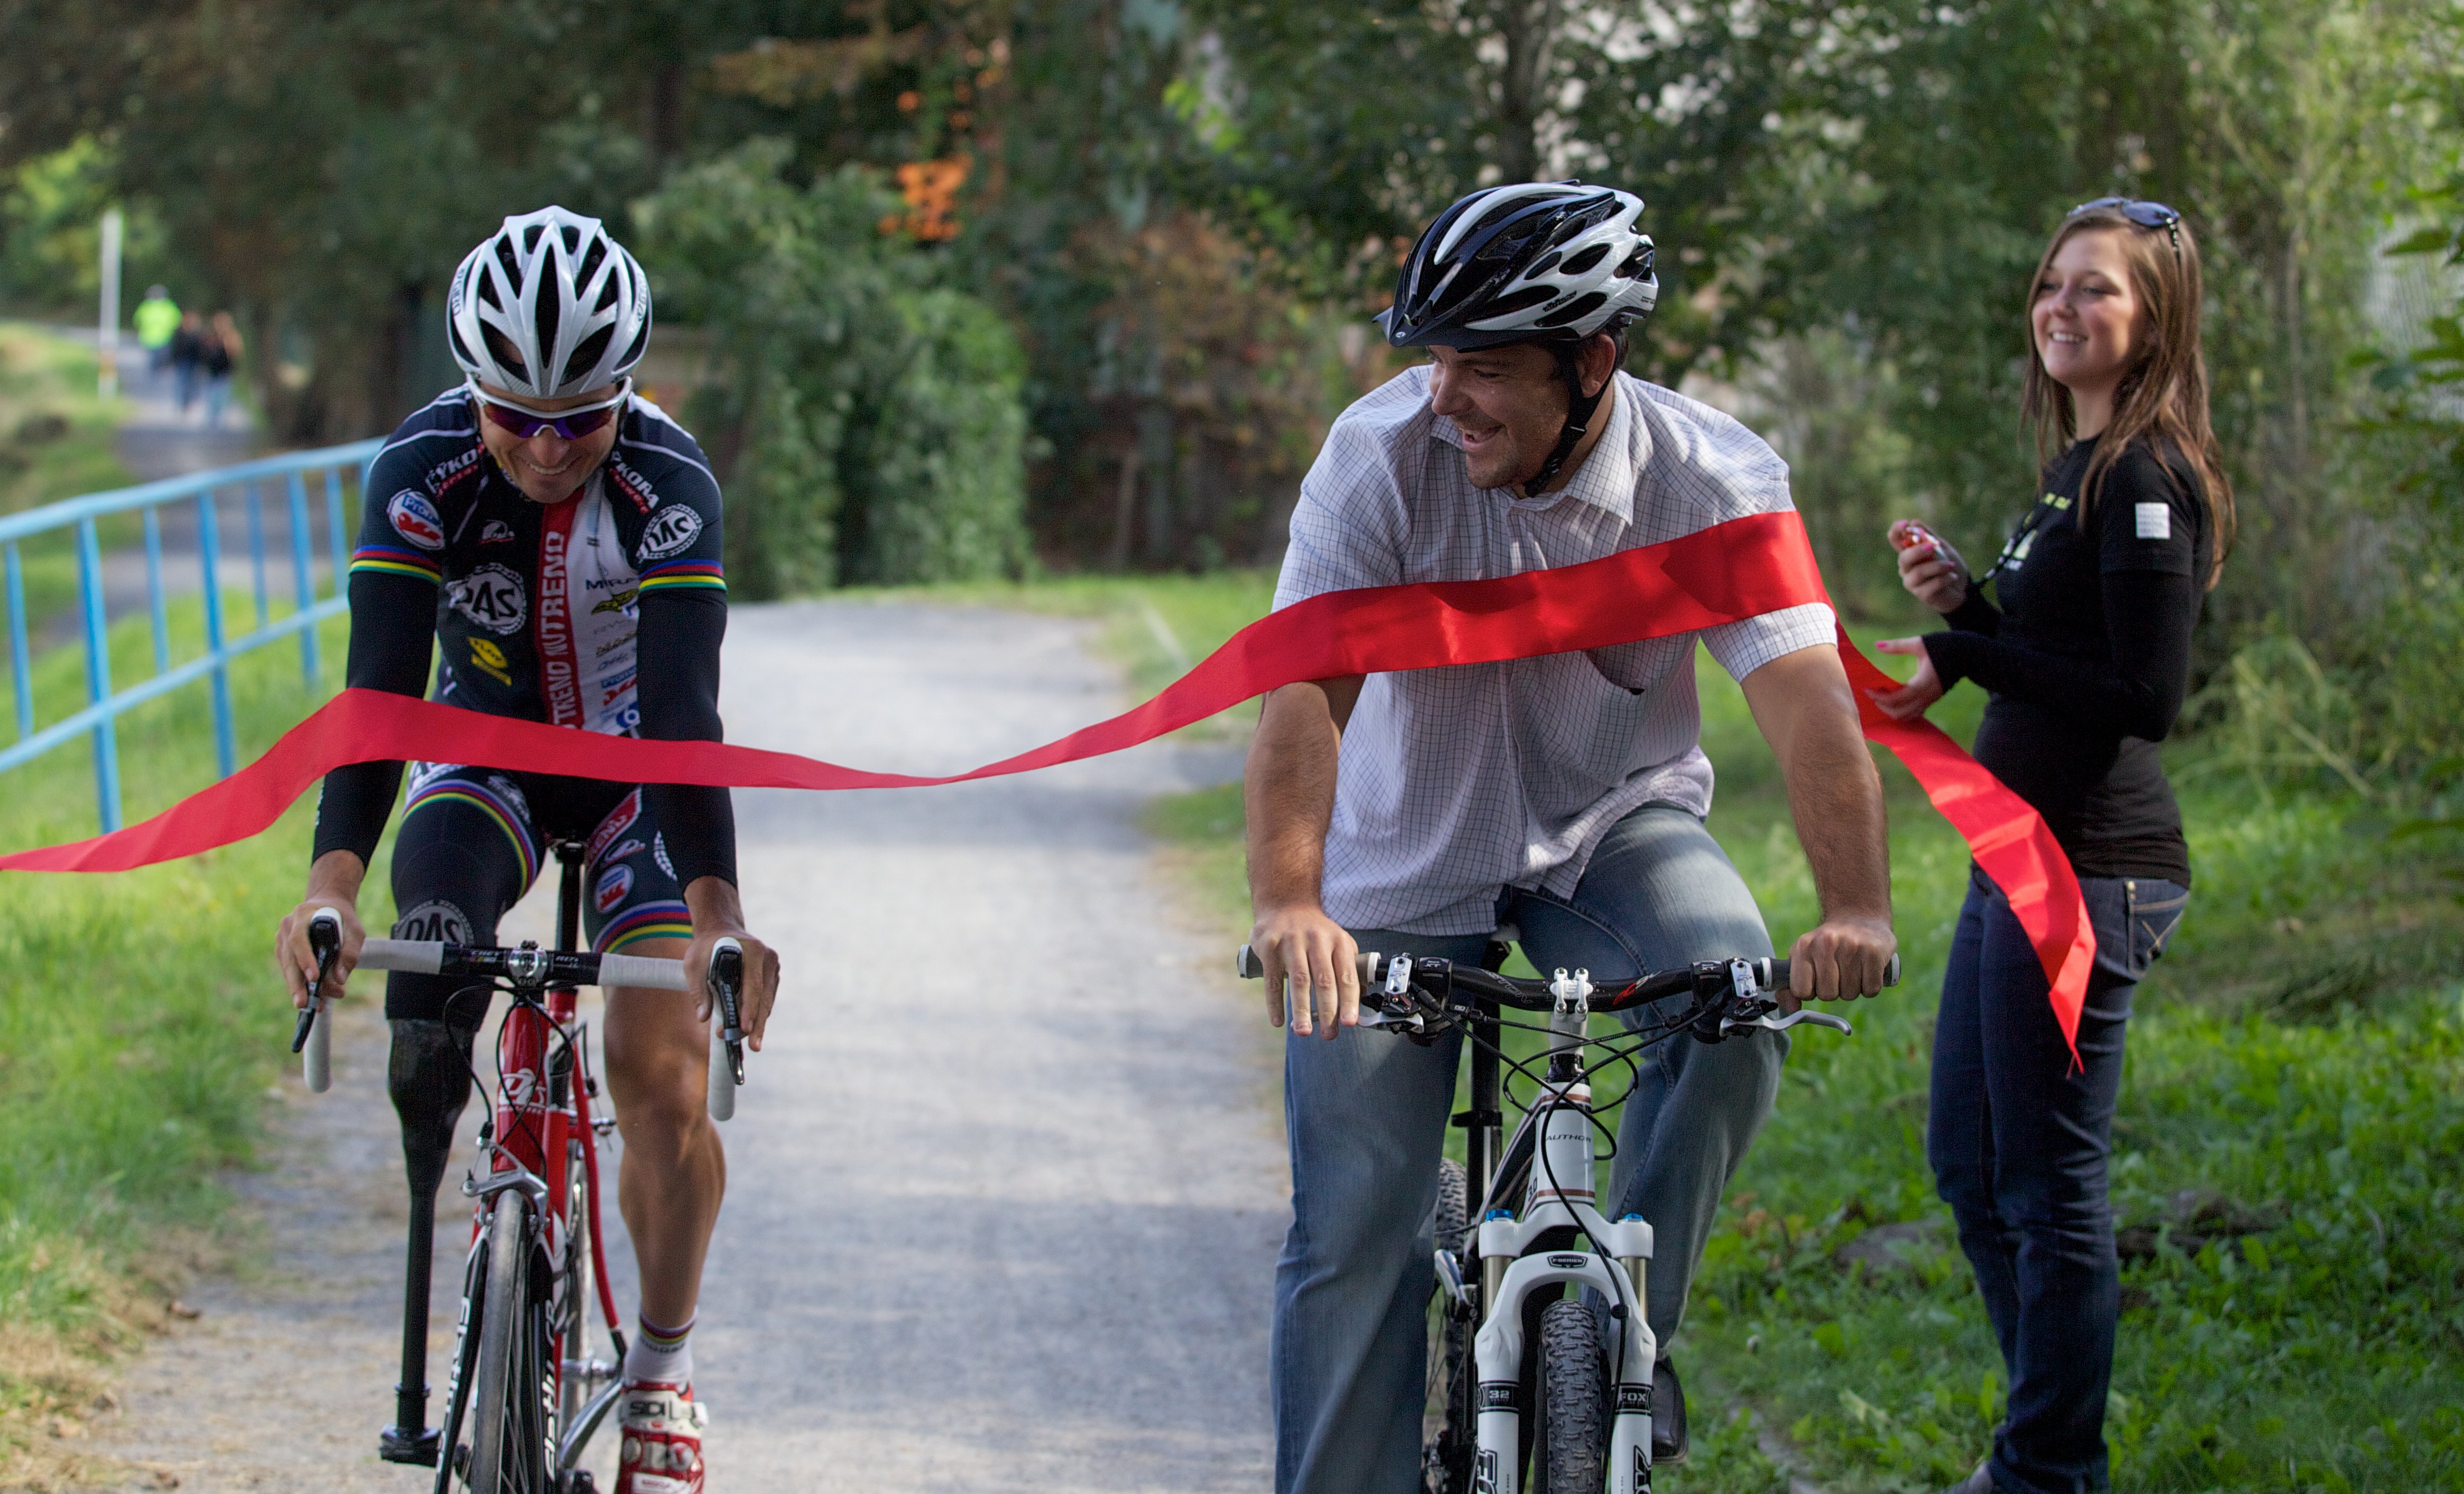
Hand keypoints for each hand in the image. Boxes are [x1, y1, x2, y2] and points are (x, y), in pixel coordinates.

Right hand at [276, 895, 364, 1010]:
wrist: (329, 906)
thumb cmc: (342, 917)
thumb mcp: (354, 929)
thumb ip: (350, 951)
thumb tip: (341, 979)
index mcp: (302, 915)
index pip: (298, 940)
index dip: (305, 959)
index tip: (313, 977)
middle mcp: (287, 927)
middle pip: (289, 959)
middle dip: (296, 983)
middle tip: (303, 1003)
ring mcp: (282, 940)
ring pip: (289, 968)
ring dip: (302, 988)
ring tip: (318, 1005)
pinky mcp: (284, 952)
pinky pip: (292, 971)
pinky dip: (304, 985)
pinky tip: (318, 998)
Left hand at [686, 928, 780, 1050]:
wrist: (720, 929)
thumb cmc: (706, 946)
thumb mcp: (694, 963)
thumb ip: (699, 989)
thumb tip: (703, 1016)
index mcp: (753, 951)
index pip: (754, 985)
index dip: (749, 1009)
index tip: (745, 1028)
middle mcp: (768, 958)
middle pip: (765, 997)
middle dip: (758, 1024)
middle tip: (754, 1047)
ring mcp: (772, 967)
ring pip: (768, 1001)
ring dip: (759, 1022)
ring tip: (750, 1044)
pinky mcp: (771, 975)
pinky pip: (767, 998)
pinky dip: (758, 1014)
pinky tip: (750, 1029)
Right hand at [1248, 903, 1359, 1037]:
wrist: (1286, 903)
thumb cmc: (1315, 931)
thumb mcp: (1338, 942)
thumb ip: (1349, 968)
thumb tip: (1360, 1001)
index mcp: (1338, 940)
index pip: (1346, 975)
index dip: (1349, 1000)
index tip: (1350, 1022)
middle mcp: (1316, 939)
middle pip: (1324, 980)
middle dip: (1327, 1011)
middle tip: (1329, 1034)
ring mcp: (1291, 941)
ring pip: (1299, 980)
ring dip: (1301, 1009)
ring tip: (1304, 1032)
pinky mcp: (1269, 945)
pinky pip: (1272, 979)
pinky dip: (1275, 1002)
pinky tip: (1278, 1020)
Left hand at [1784, 913, 1896, 1008]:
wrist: (1858, 916)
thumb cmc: (1826, 945)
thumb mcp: (1802, 957)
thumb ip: (1790, 986)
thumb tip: (1792, 1009)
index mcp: (1804, 946)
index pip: (1801, 990)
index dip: (1810, 992)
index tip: (1816, 981)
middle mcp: (1826, 943)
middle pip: (1827, 995)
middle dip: (1833, 990)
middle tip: (1837, 973)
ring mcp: (1852, 946)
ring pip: (1849, 994)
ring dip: (1852, 988)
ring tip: (1852, 968)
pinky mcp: (1874, 952)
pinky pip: (1870, 989)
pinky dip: (1869, 986)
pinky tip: (1866, 969)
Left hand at [1864, 637, 1944, 721]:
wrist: (1971, 653)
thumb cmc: (1946, 645)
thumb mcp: (1920, 643)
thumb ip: (1898, 645)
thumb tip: (1877, 645)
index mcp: (1922, 683)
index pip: (1896, 699)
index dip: (1878, 697)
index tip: (1866, 689)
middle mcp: (1927, 696)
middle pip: (1899, 713)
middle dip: (1882, 706)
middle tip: (1872, 694)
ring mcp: (1931, 699)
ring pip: (1907, 716)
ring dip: (1891, 710)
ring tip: (1880, 697)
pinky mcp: (1933, 699)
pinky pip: (1915, 713)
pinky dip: (1902, 710)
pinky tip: (1893, 699)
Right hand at [1889, 519, 1968, 613]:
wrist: (1962, 587)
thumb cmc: (1949, 566)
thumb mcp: (1943, 548)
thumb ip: (1930, 537)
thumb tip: (1915, 522)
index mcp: (1909, 553)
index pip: (1895, 540)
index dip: (1896, 530)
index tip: (1906, 524)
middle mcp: (1906, 568)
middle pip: (1903, 558)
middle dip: (1917, 551)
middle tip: (1932, 547)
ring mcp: (1912, 582)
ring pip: (1918, 572)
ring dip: (1937, 566)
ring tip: (1951, 565)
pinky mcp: (1921, 594)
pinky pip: (1931, 584)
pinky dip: (1945, 578)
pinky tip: (1953, 576)